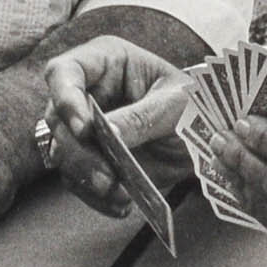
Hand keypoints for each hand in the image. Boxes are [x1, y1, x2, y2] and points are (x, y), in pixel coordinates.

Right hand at [40, 36, 191, 215]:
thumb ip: (141, 118)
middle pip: (57, 119)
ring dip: (86, 178)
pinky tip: (122, 203)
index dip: (65, 99)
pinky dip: (97, 196)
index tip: (85, 130)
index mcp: (105, 63)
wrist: (208, 139)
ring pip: (63, 154)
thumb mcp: (176, 104)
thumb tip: (108, 135)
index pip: (64, 73)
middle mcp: (88, 93)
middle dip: (78, 152)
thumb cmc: (195, 104)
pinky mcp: (93, 159)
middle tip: (106, 176)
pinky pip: (79, 180)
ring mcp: (87, 128)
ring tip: (118, 193)